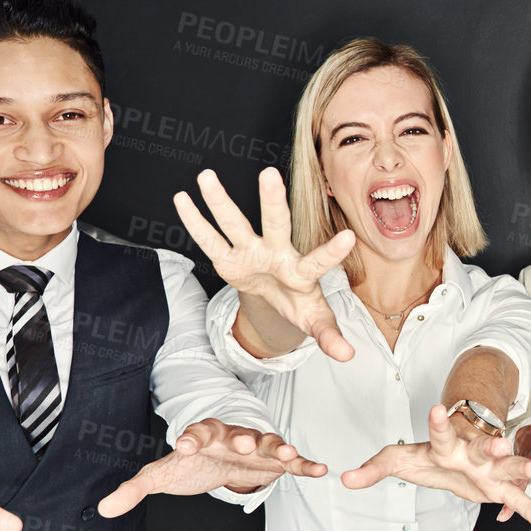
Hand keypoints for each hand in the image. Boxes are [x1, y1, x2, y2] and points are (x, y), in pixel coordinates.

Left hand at [97, 420, 326, 516]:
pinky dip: (306, 464)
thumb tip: (104, 508)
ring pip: (269, 443)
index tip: (184, 445)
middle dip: (242, 438)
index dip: (191, 437)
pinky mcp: (275, 461)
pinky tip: (320, 470)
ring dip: (278, 446)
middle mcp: (234, 436)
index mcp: (204, 436)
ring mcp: (257, 447)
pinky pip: (293, 462)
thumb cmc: (194, 461)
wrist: (223, 457)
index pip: (197, 432)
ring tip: (286, 454)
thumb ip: (136, 488)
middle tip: (242, 444)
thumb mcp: (163, 474)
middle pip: (238, 433)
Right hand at [174, 167, 355, 361]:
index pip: (319, 262)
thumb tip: (349, 356)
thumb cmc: (300, 302)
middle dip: (273, 202)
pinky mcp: (228, 258)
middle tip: (270, 175)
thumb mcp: (315, 321)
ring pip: (235, 223)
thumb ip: (330, 335)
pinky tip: (182, 198)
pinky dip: (195, 221)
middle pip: (276, 224)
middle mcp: (277, 252)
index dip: (333, 252)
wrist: (277, 293)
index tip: (348, 238)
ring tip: (207, 176)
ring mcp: (251, 251)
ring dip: (221, 202)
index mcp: (302, 271)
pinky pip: (208, 239)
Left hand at [342, 405, 530, 528]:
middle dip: (492, 446)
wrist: (456, 459)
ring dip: (521, 468)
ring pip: (508, 468)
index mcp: (446, 446)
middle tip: (500, 443)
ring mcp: (489, 470)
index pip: (440, 432)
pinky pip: (517, 500)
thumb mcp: (399, 459)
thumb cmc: (428, 456)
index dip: (438, 422)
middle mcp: (472, 454)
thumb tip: (345, 479)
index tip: (436, 407)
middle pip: (483, 448)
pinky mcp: (499, 488)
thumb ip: (374, 469)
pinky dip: (529, 511)